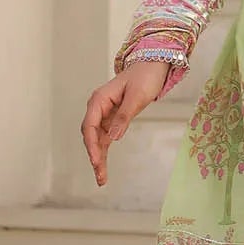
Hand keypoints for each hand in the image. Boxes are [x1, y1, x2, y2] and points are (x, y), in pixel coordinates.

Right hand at [81, 61, 169, 186]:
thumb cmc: (145, 77)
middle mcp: (98, 107)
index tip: (96, 161)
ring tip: (101, 178)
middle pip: (91, 135)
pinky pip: (106, 138)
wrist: (152, 66)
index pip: (90, 126)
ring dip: (99, 157)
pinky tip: (104, 166)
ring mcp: (104, 114)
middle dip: (94, 156)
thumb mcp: (137, 97)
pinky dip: (105, 151)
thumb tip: (113, 137)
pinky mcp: (112, 119)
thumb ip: (124, 116)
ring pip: (97, 139)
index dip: (92, 145)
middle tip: (100, 176)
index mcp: (99, 100)